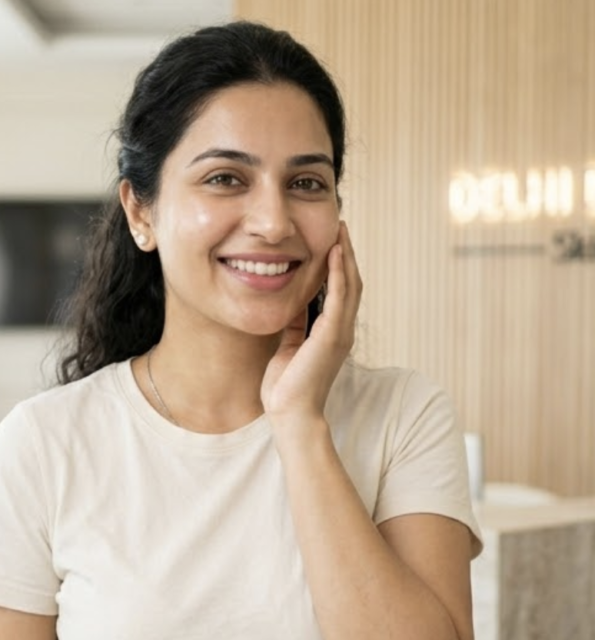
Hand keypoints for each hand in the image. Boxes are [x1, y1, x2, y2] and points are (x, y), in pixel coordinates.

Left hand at [261, 221, 362, 422]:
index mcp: (332, 333)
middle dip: (346, 254)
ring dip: (346, 256)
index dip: (339, 265)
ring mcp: (340, 333)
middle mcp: (342, 330)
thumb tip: (292, 304)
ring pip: (351, 285)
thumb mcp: (289, 346)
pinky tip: (335, 255)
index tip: (332, 240)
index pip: (341, 291)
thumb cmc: (287, 386)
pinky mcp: (332, 336)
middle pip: (352, 283)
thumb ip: (295, 325)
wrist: (290, 413)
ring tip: (341, 231)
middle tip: (340, 226)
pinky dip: (339, 274)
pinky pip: (340, 298)